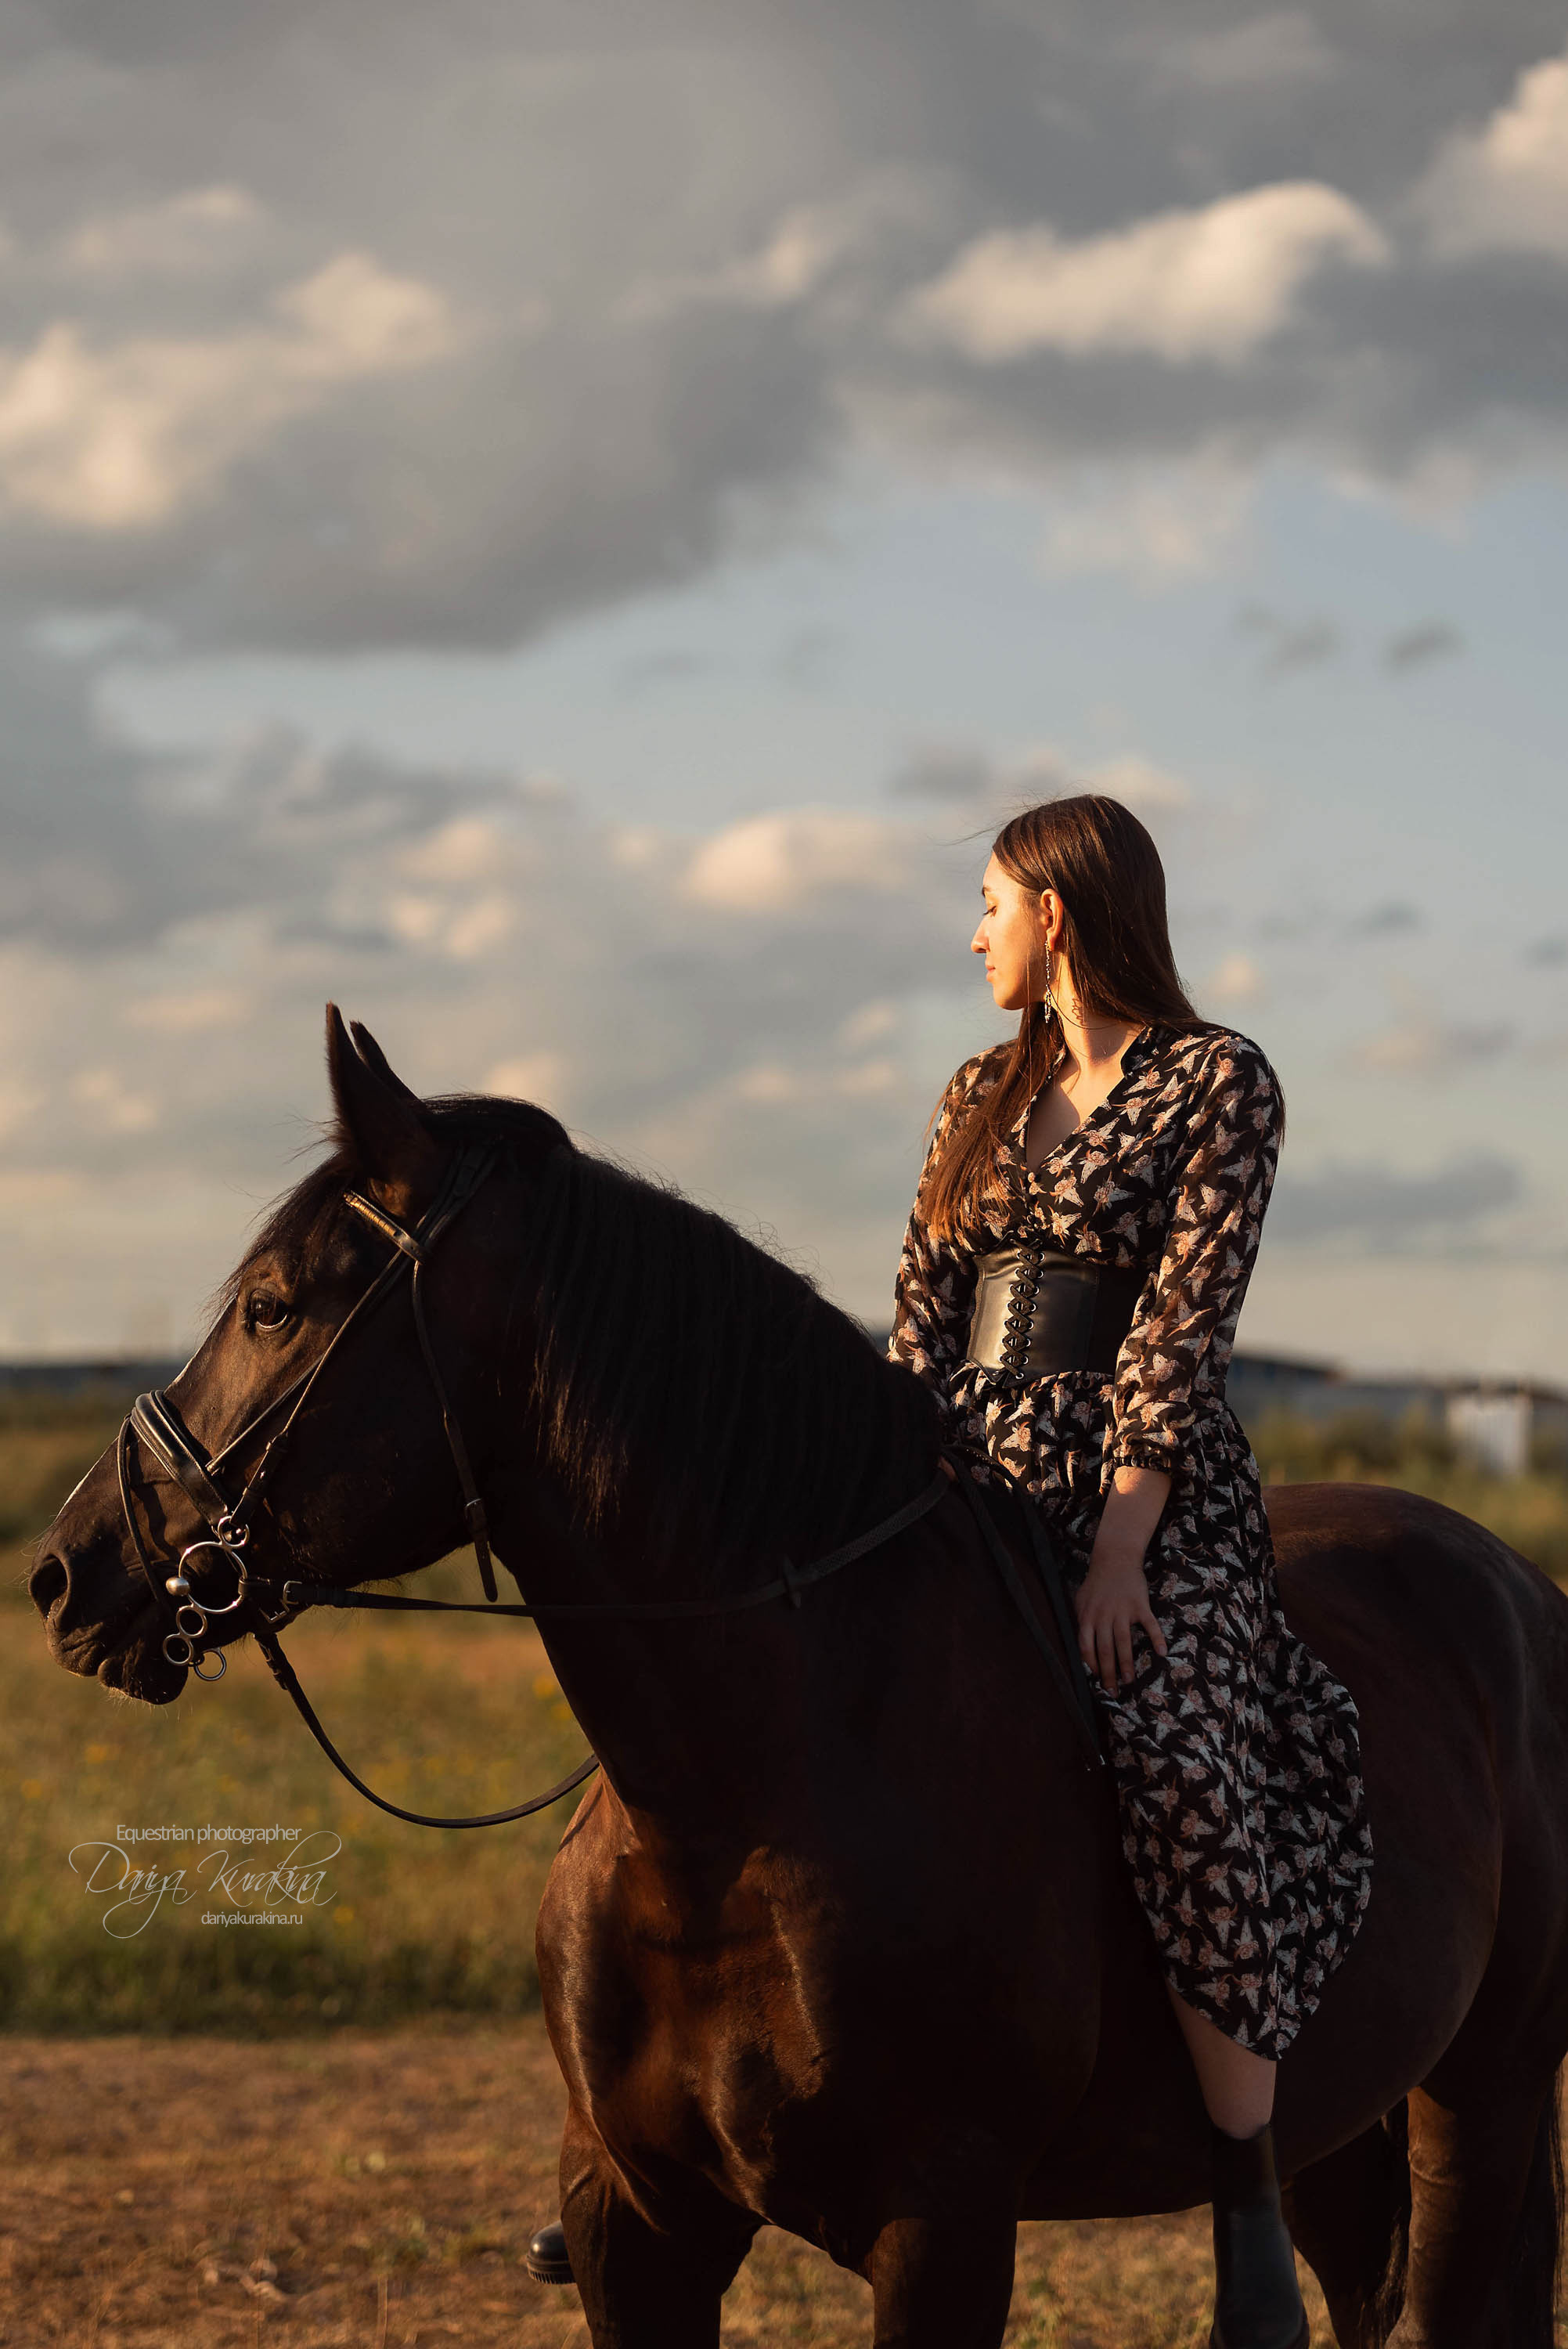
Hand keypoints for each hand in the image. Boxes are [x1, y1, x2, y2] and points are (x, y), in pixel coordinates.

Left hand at [1074, 1539, 1167, 1695]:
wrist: (1115, 1558)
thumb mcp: (1081, 1600)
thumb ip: (1081, 1621)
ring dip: (1126, 1664)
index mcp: (1087, 1616)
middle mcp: (1104, 1616)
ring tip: (1129, 1680)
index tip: (1097, 1679)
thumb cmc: (1096, 1582)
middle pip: (1105, 1650)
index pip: (1086, 1647)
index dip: (1091, 1665)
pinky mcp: (1140, 1605)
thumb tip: (1082, 1646)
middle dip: (1108, 1673)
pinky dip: (1156, 1639)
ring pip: (1124, 1642)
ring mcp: (1122, 1611)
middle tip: (1113, 1691)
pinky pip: (1149, 1625)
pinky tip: (1162, 1653)